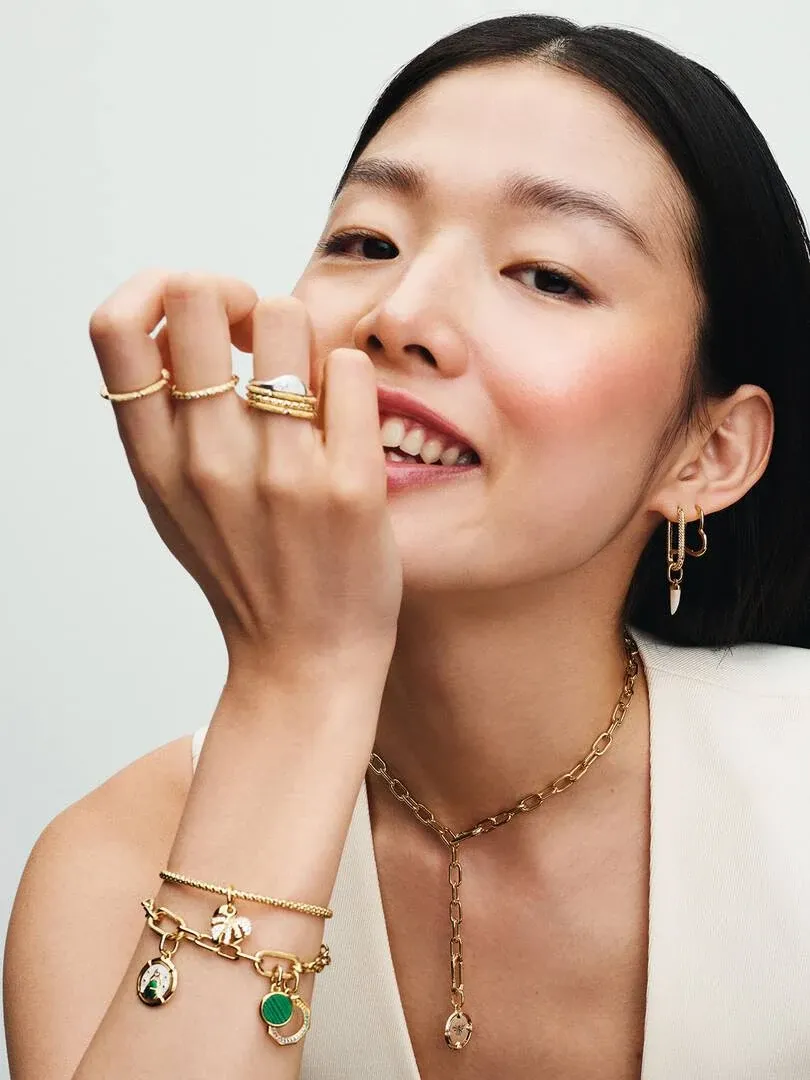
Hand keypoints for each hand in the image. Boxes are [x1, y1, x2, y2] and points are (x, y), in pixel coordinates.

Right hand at [89, 269, 402, 679]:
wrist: (304, 661)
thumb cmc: (244, 572)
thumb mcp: (172, 503)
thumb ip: (162, 422)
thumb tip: (180, 322)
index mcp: (155, 461)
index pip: (116, 329)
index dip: (155, 289)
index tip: (198, 320)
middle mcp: (207, 461)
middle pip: (199, 295)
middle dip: (236, 293)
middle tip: (260, 334)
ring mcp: (280, 474)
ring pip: (285, 317)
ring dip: (301, 333)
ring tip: (309, 381)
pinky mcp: (349, 488)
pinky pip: (349, 369)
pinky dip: (349, 374)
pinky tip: (345, 415)